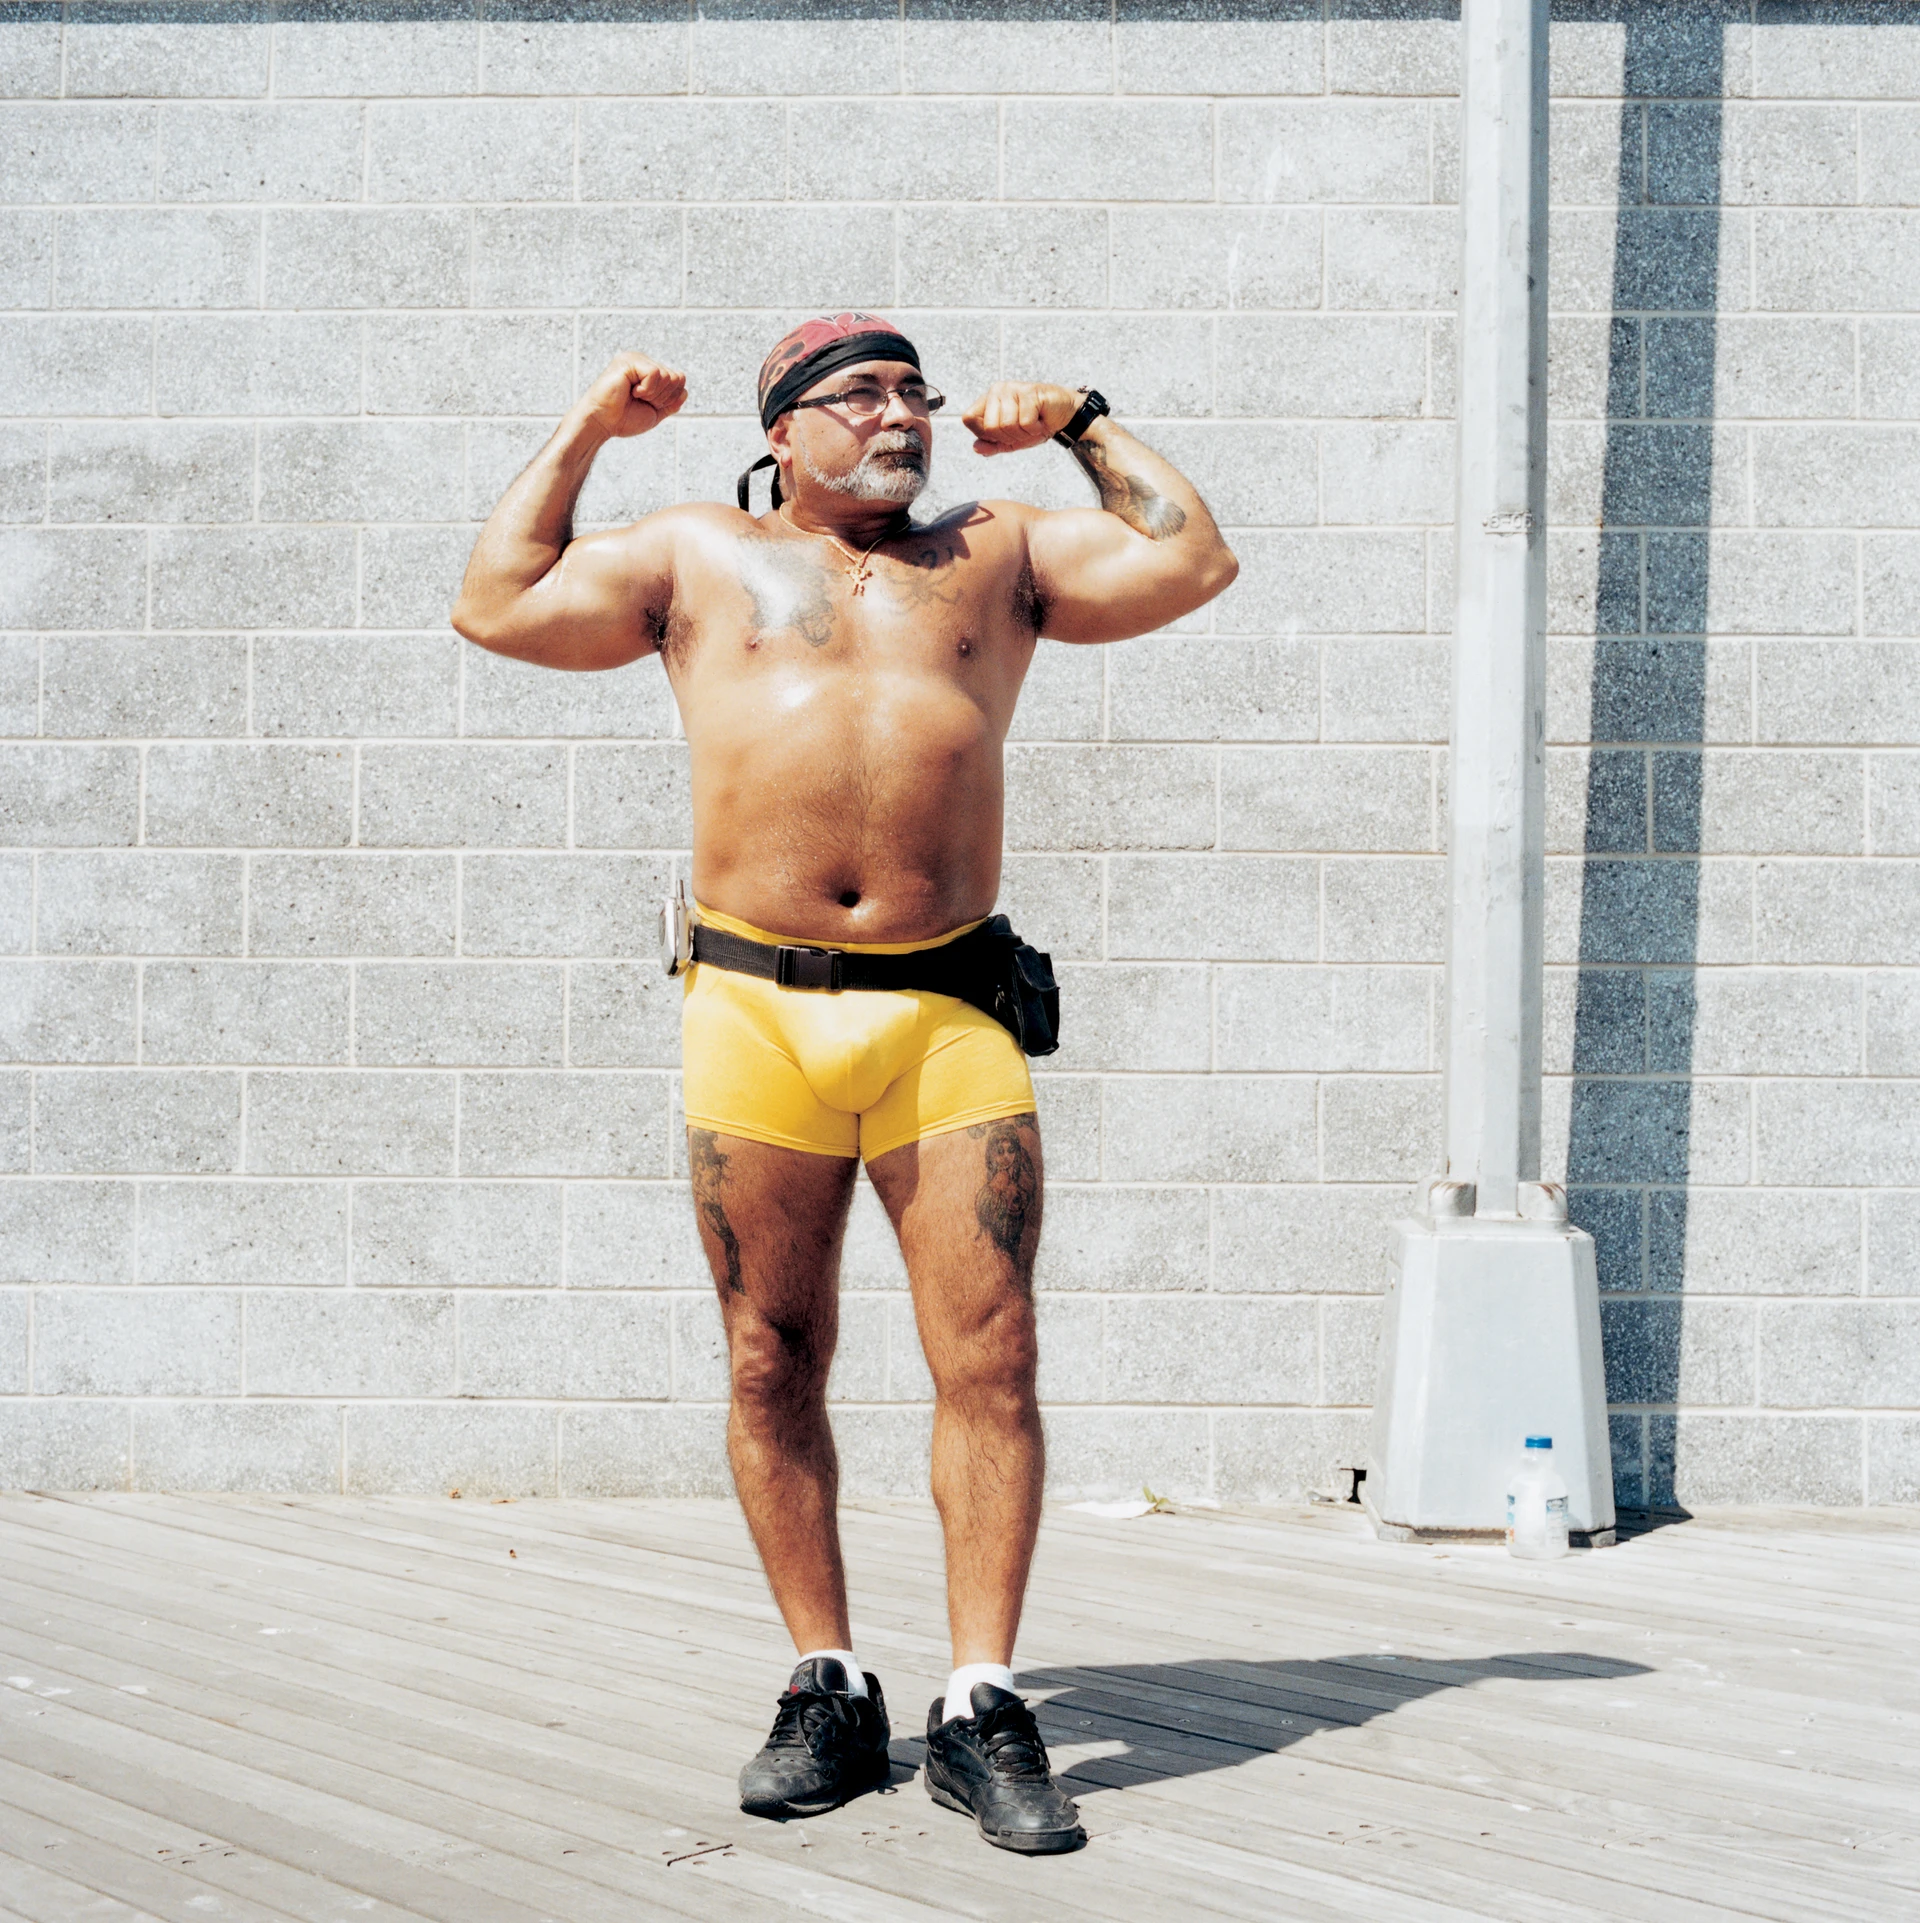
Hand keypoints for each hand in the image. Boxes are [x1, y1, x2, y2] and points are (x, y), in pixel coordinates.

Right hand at [578, 352, 686, 439]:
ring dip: (654, 394)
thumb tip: (685, 391)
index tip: (649, 404)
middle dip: (663, 397)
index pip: (679, 380)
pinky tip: (631, 391)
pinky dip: (647, 389)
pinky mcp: (629, 361)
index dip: (670, 398)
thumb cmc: (623, 419)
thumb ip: (671, 403)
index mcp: (649, 371)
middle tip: (641, 401)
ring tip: (635, 396)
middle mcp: (643, 361)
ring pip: (667, 376)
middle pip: (676, 378)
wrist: (602, 423)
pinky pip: (655, 374)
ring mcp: (636, 359)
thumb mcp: (654, 413)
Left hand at [962, 381, 1082, 456]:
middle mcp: (997, 390)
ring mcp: (1012, 389)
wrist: (1063, 417)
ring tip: (1032, 423)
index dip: (984, 434)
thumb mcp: (1011, 441)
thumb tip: (976, 448)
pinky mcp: (1029, 392)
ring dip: (1024, 433)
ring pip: (1007, 425)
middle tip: (1022, 429)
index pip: (968, 419)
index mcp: (987, 400)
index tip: (1002, 433)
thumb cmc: (1036, 425)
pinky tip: (1040, 419)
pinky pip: (1025, 422)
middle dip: (1008, 436)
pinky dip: (1035, 428)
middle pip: (989, 426)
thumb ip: (992, 445)